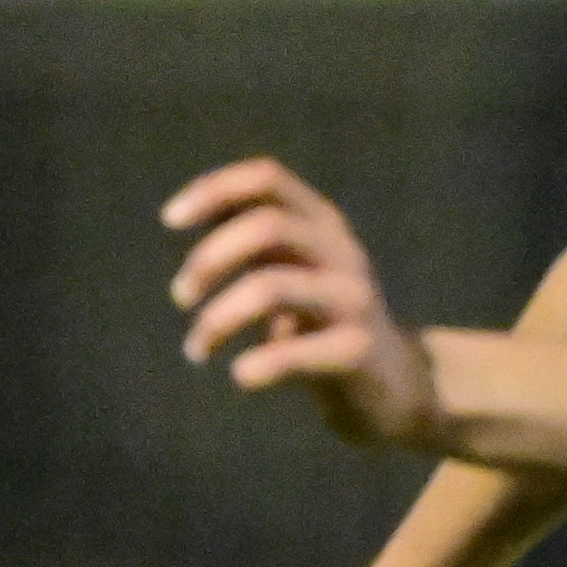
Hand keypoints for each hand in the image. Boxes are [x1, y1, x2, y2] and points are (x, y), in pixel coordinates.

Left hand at [163, 158, 442, 446]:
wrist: (397, 387)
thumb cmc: (324, 324)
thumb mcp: (291, 270)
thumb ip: (250, 240)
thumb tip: (183, 211)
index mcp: (321, 224)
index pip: (267, 179)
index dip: (215, 189)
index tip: (169, 219)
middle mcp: (341, 252)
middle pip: (267, 226)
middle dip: (209, 259)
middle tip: (180, 297)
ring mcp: (352, 301)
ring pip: (272, 287)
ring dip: (217, 318)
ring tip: (195, 351)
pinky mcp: (357, 353)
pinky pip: (298, 353)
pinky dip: (259, 364)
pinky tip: (240, 375)